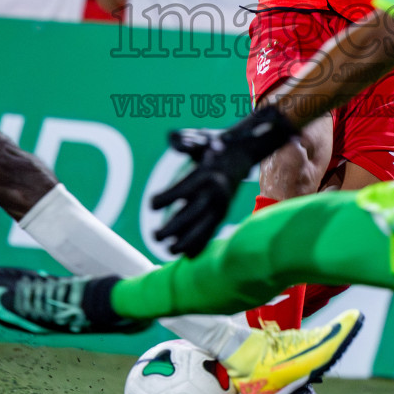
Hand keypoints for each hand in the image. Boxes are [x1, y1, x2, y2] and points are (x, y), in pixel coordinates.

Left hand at [151, 106, 299, 256]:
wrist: (241, 154)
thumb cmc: (213, 146)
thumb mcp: (200, 138)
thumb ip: (184, 139)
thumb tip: (171, 138)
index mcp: (207, 174)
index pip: (184, 189)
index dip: (166, 198)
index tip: (152, 204)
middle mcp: (215, 192)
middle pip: (193, 214)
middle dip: (173, 228)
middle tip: (154, 236)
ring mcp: (221, 205)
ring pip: (204, 228)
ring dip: (187, 242)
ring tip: (169, 250)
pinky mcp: (222, 213)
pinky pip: (211, 231)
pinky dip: (201, 244)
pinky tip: (187, 255)